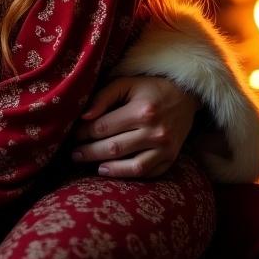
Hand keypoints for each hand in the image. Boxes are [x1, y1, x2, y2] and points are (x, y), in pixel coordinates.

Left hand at [71, 76, 199, 177]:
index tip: (72, 135)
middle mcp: (155, 132)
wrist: (185, 95)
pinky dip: (127, 174)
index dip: (84, 133)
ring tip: (88, 166)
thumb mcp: (125, 83)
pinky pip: (147, 173)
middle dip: (89, 152)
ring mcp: (166, 148)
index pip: (104, 127)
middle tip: (73, 154)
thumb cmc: (149, 87)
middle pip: (114, 148)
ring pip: (131, 166)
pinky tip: (110, 170)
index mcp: (142, 111)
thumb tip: (83, 116)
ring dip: (107, 168)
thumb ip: (103, 97)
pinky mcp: (172, 158)